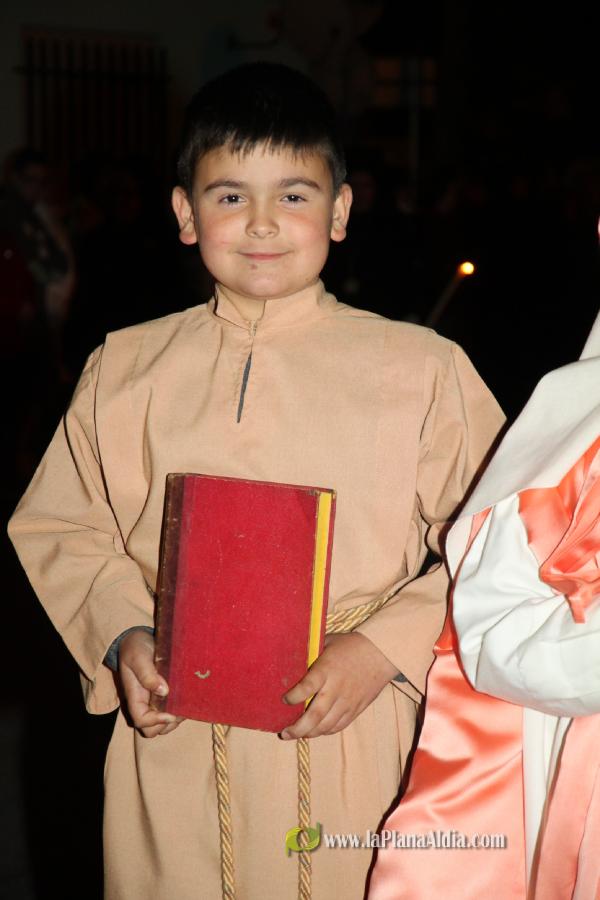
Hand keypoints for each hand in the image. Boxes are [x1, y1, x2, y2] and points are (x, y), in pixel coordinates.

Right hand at [118, 628, 184, 737]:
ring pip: (162, 725)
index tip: (171, 713)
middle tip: (180, 710)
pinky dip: (179, 711)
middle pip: (151, 729)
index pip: (140, 720)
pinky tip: (188, 699)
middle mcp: (143, 703)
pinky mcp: (163, 696)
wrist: (136, 638)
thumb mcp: (138, 657)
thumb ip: (147, 674)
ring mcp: (153, 701)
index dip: (155, 721)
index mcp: (134, 696)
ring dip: (175, 720)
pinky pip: (170, 712)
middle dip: (167, 724)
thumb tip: (164, 691)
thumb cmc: (135, 648)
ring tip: (186, 705)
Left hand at [280, 632, 398, 739]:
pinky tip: (316, 730)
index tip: (284, 700)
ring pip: (326, 725)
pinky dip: (325, 731)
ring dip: (309, 733)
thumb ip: (311, 653)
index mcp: (327, 670)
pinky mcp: (357, 709)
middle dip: (298, 728)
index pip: (307, 687)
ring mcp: (348, 701)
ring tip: (297, 734)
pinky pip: (339, 726)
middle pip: (315, 715)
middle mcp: (336, 688)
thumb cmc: (351, 646)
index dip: (293, 697)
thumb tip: (291, 657)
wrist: (381, 653)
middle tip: (285, 733)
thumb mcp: (328, 643)